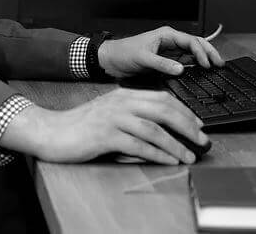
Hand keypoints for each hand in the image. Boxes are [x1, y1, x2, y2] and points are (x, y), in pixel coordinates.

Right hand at [0, 88, 207, 164]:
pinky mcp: (106, 136)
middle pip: (163, 110)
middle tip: (202, 140)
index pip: (162, 98)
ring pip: (154, 129)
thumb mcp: (110, 112)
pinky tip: (168, 160)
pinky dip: (157, 154)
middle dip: (188, 126)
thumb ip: (133, 114)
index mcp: (124, 95)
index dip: (184, 111)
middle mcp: (121, 103)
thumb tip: (162, 126)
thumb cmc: (82, 126)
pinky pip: (138, 146)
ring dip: (176, 144)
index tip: (199, 125)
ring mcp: (113, 118)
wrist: (53, 131)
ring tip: (189, 155)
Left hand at [97, 26, 223, 79]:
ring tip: (215, 67)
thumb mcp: (142, 58)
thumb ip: (161, 64)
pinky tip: (200, 71)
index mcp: (166, 35)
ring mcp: (169, 51)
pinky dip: (194, 65)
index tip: (207, 64)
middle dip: (209, 52)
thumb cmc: (123, 53)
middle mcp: (170, 41)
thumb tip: (181, 69)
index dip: (202, 52)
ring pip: (192, 52)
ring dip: (204, 58)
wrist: (111, 59)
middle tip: (220, 64)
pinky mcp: (166, 60)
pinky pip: (184, 61)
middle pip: (196, 44)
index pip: (190, 41)